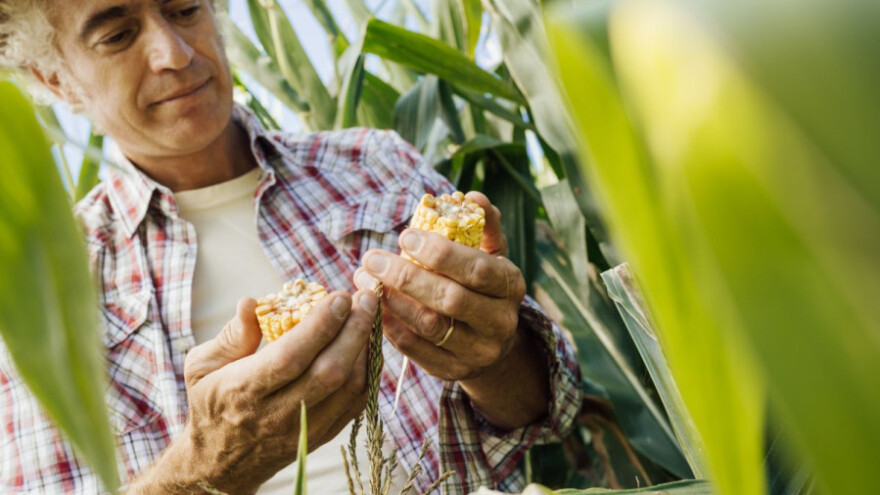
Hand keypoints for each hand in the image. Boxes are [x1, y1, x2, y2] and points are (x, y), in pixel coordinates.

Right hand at [127, 290, 377, 494]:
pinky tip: (366, 344)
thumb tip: (250, 303)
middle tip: (366, 299)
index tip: (339, 296)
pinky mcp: (321, 436)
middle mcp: (276, 415)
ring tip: (368, 315)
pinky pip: (355, 403)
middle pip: (328, 373)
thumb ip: (230, 336)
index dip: (320, 326)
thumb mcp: (202, 367)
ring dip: (365, 349)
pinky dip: (367, 372)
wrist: (220, 463)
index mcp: (243, 391)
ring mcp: (303, 430)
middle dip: (354, 331)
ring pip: (348, 389)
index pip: (290, 357)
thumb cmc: (211, 402)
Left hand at [354, 192, 547, 428]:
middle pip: (450, 299)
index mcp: (510, 285)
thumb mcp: (489, 253)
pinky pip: (416, 351)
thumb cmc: (482, 285)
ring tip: (365, 279)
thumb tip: (470, 197)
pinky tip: (373, 307)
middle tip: (372, 259)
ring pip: (430, 327)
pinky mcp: (454, 371)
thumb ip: (481, 222)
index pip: (477, 269)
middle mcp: (500, 322)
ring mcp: (478, 351)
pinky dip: (391, 327)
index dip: (439, 253)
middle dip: (406, 276)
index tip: (404, 236)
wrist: (492, 341)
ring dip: (392, 301)